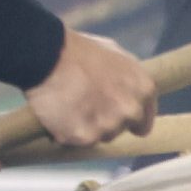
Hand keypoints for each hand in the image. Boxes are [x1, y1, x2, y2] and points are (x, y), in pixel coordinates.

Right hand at [25, 29, 158, 153]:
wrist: (47, 56)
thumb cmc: (77, 50)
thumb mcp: (114, 54)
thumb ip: (126, 77)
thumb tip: (125, 88)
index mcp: (144, 89)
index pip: (143, 121)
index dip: (128, 120)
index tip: (114, 119)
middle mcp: (131, 110)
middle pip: (119, 130)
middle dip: (105, 122)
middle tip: (83, 108)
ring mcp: (109, 125)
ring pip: (97, 137)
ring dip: (85, 128)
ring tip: (67, 109)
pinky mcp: (85, 137)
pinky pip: (75, 140)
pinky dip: (65, 132)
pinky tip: (56, 114)